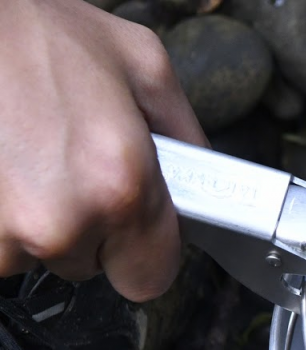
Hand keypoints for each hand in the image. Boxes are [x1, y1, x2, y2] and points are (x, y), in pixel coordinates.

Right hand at [0, 0, 206, 301]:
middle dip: (88, 227)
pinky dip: (3, 216)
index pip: (151, 278)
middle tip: (70, 168)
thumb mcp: (143, 66)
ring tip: (30, 159)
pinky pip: (1, 247)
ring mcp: (7, 233)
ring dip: (39, 219)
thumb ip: (187, 137)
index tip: (134, 228)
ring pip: (40, 255)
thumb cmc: (36, 35)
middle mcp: (64, 220)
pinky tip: (7, 172)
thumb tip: (206, 179)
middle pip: (93, 265)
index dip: (144, 252)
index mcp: (121, 186)